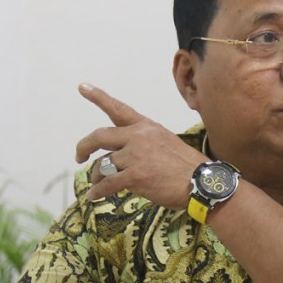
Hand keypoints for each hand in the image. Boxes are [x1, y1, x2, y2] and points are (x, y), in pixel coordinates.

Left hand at [75, 83, 206, 204]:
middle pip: (99, 136)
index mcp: (147, 127)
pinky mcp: (135, 177)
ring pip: (103, 165)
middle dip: (84, 147)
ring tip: (97, 185)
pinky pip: (107, 184)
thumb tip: (124, 155)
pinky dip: (98, 191)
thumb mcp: (167, 142)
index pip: (118, 109)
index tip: (82, 87)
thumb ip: (144, 143)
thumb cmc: (188, 167)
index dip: (98, 97)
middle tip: (80, 157)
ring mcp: (135, 157)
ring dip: (97, 176)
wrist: (202, 183)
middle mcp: (138, 137)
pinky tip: (95, 196)